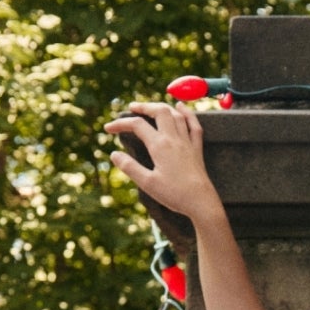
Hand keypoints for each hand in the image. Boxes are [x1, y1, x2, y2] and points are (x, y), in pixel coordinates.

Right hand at [103, 100, 221, 223]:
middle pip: (159, 111)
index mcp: (160, 145)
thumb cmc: (175, 195)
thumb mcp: (147, 184)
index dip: (120, 123)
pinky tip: (181, 107)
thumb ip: (130, 167)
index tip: (108, 129)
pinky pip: (194, 125)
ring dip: (162, 107)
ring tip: (151, 107)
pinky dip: (187, 113)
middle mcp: (174, 139)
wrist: (202, 204)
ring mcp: (187, 142)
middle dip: (143, 106)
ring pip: (175, 115)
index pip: (137, 125)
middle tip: (132, 108)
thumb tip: (114, 154)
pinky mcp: (197, 150)